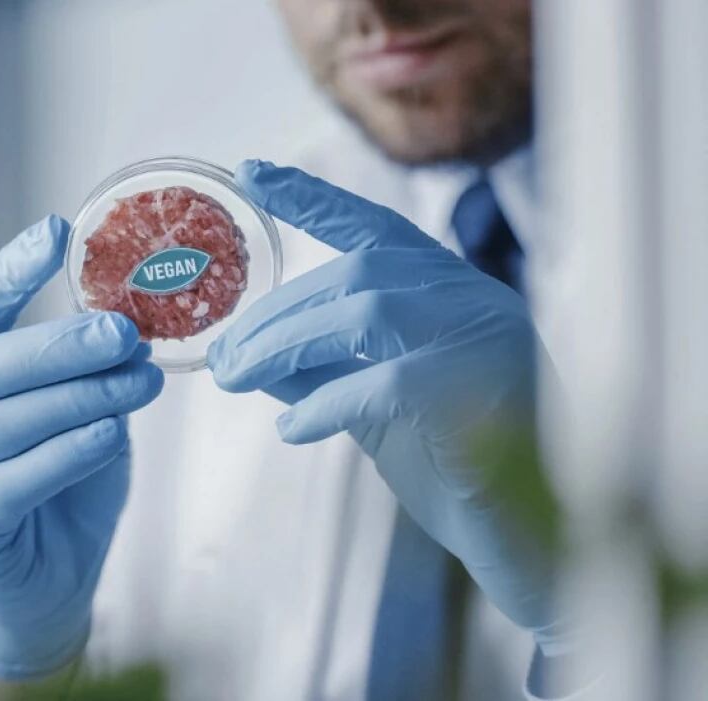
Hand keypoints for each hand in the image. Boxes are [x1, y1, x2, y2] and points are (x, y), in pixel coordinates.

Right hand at [0, 215, 163, 679]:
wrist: (37, 591)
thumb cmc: (53, 489)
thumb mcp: (66, 416)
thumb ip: (80, 376)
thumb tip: (129, 331)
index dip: (8, 272)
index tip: (54, 232)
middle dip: (59, 344)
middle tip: (124, 331)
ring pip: (5, 421)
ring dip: (84, 396)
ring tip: (141, 382)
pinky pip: (21, 476)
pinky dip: (73, 449)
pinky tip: (112, 432)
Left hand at [209, 161, 567, 653]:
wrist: (524, 534)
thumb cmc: (448, 459)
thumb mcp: (370, 401)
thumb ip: (318, 367)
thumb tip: (244, 351)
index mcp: (444, 286)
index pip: (372, 225)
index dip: (311, 196)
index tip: (252, 173)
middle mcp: (467, 295)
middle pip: (354, 274)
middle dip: (273, 315)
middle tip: (219, 358)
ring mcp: (482, 334)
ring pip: (366, 312)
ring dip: (286, 346)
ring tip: (236, 379)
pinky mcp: (483, 388)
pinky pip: (388, 382)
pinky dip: (328, 403)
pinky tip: (292, 429)